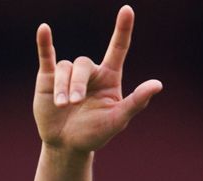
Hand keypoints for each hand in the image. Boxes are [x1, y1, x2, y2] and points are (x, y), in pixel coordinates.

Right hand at [33, 5, 161, 151]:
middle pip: (84, 64)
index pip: (118, 48)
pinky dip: (44, 43)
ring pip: (65, 68)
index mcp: (110, 78)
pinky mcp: (48, 78)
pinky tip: (44, 29)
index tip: (127, 10)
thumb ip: (136, 102)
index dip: (123, 29)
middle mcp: (90, 73)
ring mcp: (68, 74)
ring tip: (62, 105)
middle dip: (78, 83)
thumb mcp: (118, 119)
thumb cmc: (96, 133)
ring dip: (62, 86)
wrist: (67, 145)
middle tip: (73, 102)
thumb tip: (158, 84)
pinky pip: (47, 55)